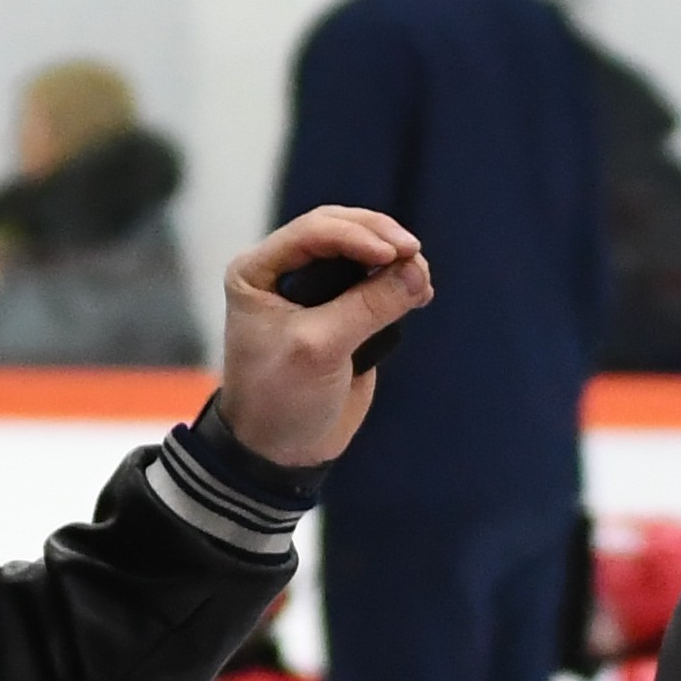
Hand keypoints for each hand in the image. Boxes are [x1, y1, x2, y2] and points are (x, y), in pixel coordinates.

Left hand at [215, 205, 431, 467]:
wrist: (282, 450)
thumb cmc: (280, 398)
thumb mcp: (319, 349)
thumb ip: (366, 308)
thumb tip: (415, 274)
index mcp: (259, 271)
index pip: (314, 232)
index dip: (357, 236)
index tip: (393, 254)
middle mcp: (285, 273)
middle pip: (341, 230)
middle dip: (381, 240)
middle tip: (414, 257)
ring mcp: (316, 292)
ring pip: (363, 254)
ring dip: (396, 261)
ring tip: (421, 282)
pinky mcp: (344, 315)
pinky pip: (376, 284)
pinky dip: (399, 283)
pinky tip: (420, 293)